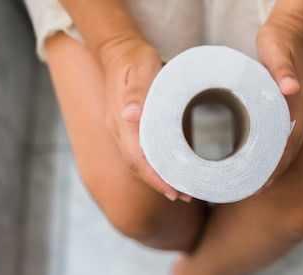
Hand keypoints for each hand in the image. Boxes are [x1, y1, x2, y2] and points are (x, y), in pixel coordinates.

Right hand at [99, 38, 190, 201]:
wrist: (118, 50)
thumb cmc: (133, 58)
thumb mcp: (140, 69)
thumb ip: (136, 92)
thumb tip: (131, 116)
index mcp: (122, 121)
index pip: (137, 159)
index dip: (155, 179)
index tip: (172, 192)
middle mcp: (119, 130)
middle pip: (138, 167)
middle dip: (160, 184)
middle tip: (185, 196)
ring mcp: (122, 130)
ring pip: (138, 162)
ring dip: (158, 178)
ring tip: (182, 189)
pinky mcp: (128, 127)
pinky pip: (140, 152)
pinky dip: (154, 165)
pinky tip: (169, 169)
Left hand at [256, 14, 302, 187]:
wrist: (292, 28)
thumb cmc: (279, 39)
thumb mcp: (276, 51)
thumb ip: (283, 69)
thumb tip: (290, 89)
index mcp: (297, 103)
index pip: (290, 142)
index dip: (278, 164)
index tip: (264, 181)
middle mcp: (300, 110)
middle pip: (290, 149)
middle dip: (275, 172)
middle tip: (255, 189)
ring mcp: (297, 109)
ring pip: (288, 144)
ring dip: (276, 164)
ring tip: (258, 181)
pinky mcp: (290, 106)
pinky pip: (284, 134)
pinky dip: (275, 150)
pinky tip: (263, 157)